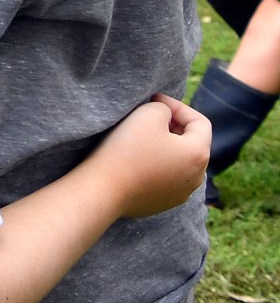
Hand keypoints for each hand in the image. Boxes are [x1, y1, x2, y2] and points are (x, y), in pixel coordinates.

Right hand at [88, 95, 209, 218]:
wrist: (103, 189)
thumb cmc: (127, 149)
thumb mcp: (147, 115)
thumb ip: (163, 109)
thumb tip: (165, 116)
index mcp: (198, 154)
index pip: (200, 122)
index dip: (178, 106)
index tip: (155, 99)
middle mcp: (197, 176)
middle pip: (192, 144)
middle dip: (174, 127)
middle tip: (149, 117)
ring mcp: (182, 193)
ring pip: (180, 162)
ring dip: (167, 148)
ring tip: (143, 140)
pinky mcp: (164, 203)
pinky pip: (167, 179)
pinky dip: (157, 167)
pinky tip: (137, 162)